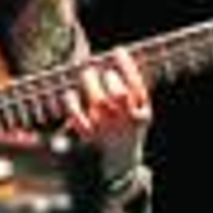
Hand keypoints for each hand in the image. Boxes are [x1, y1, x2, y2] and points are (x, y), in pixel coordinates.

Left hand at [60, 47, 150, 185]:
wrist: (122, 162)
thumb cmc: (129, 127)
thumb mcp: (140, 111)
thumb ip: (133, 90)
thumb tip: (117, 57)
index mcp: (142, 114)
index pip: (137, 85)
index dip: (127, 65)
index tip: (117, 50)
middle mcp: (127, 122)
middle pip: (118, 94)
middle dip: (109, 77)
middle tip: (100, 70)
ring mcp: (108, 130)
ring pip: (99, 102)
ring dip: (90, 83)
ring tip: (86, 74)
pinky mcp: (90, 137)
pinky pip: (78, 119)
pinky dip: (71, 104)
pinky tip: (69, 93)